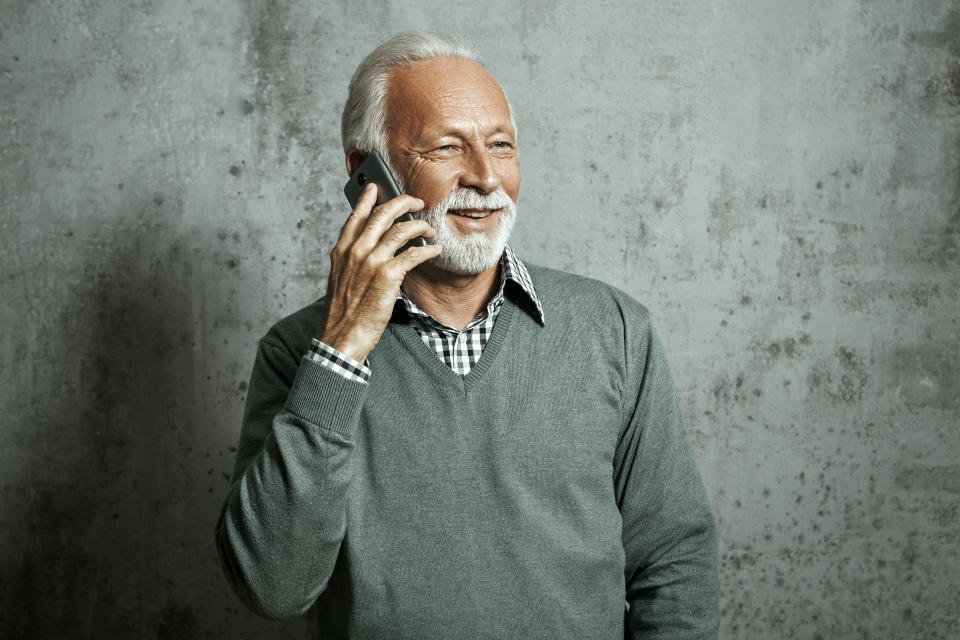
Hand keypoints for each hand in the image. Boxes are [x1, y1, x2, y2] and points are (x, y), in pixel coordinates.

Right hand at [318, 183, 442, 361]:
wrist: (342, 336)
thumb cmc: (343, 313)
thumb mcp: (341, 280)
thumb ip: (352, 261)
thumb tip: (369, 249)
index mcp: (342, 251)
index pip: (356, 217)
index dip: (368, 199)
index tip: (377, 187)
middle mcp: (356, 251)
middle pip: (383, 215)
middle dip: (403, 202)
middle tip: (417, 201)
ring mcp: (371, 262)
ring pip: (401, 230)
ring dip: (420, 226)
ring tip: (430, 228)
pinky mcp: (387, 276)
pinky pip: (413, 254)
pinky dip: (428, 250)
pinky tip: (435, 250)